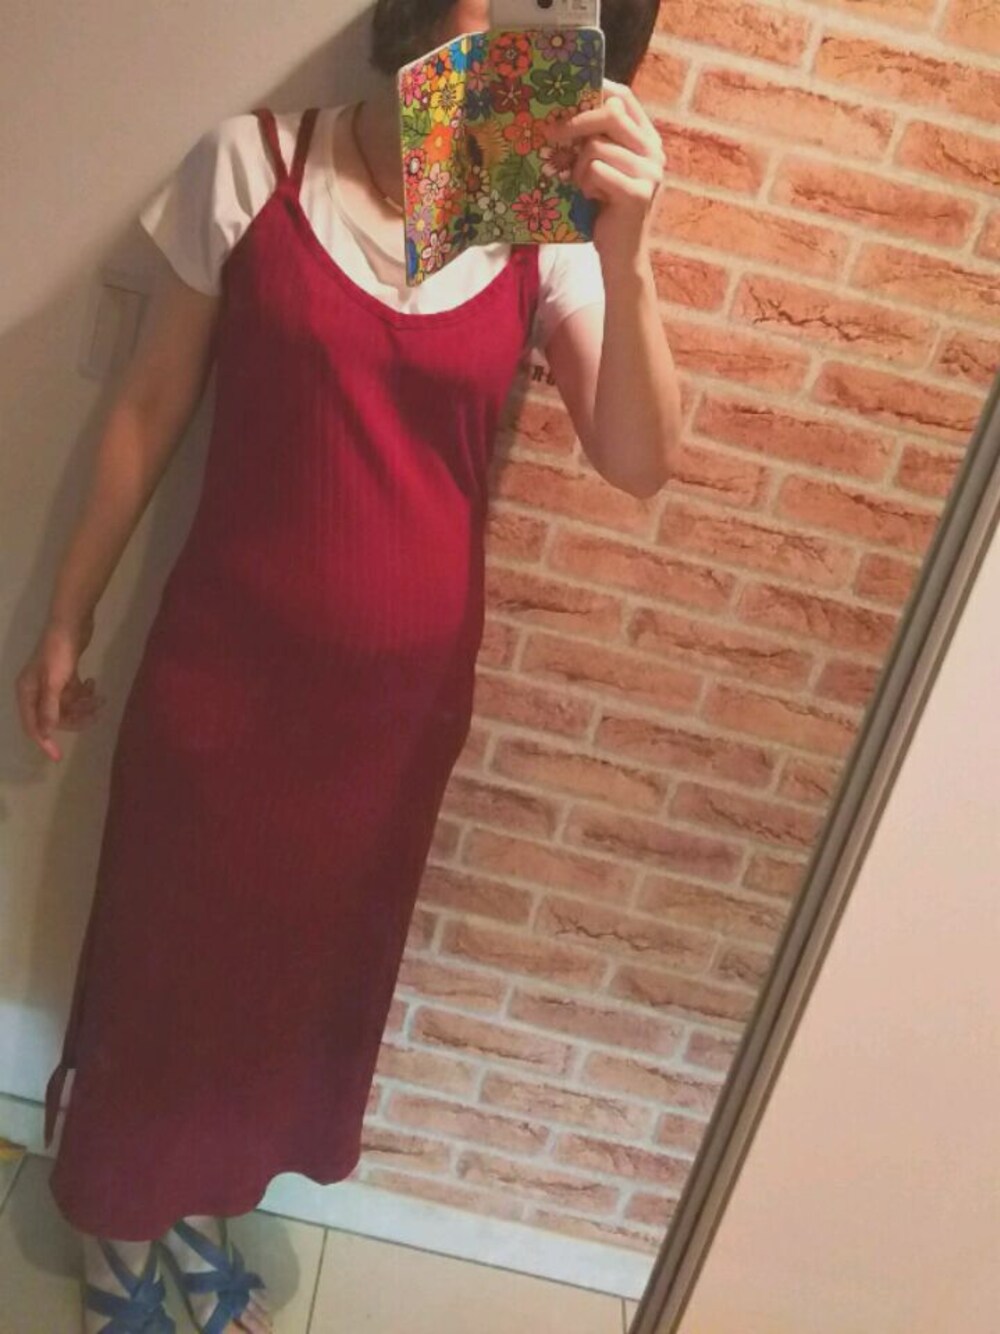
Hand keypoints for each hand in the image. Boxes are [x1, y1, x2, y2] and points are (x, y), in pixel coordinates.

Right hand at [15, 614, 104, 761]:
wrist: (73, 623)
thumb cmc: (59, 652)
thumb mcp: (54, 682)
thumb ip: (49, 709)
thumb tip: (45, 734)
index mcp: (26, 692)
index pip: (33, 726)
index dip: (45, 742)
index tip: (57, 758)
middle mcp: (36, 690)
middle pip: (54, 718)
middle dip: (75, 718)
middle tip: (94, 714)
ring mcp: (51, 683)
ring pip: (68, 706)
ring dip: (84, 705)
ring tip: (100, 697)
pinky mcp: (66, 675)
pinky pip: (76, 694)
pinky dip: (86, 693)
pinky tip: (95, 684)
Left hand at [550, 77, 665, 265]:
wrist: (621, 254)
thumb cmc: (605, 209)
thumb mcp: (602, 167)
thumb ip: (597, 140)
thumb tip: (563, 111)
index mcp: (647, 138)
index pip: (624, 97)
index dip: (597, 89)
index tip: (569, 92)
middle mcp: (654, 151)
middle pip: (610, 114)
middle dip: (575, 123)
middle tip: (550, 134)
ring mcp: (650, 172)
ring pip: (597, 146)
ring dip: (578, 167)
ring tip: (581, 186)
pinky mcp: (638, 193)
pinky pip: (597, 171)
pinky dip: (585, 184)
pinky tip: (590, 198)